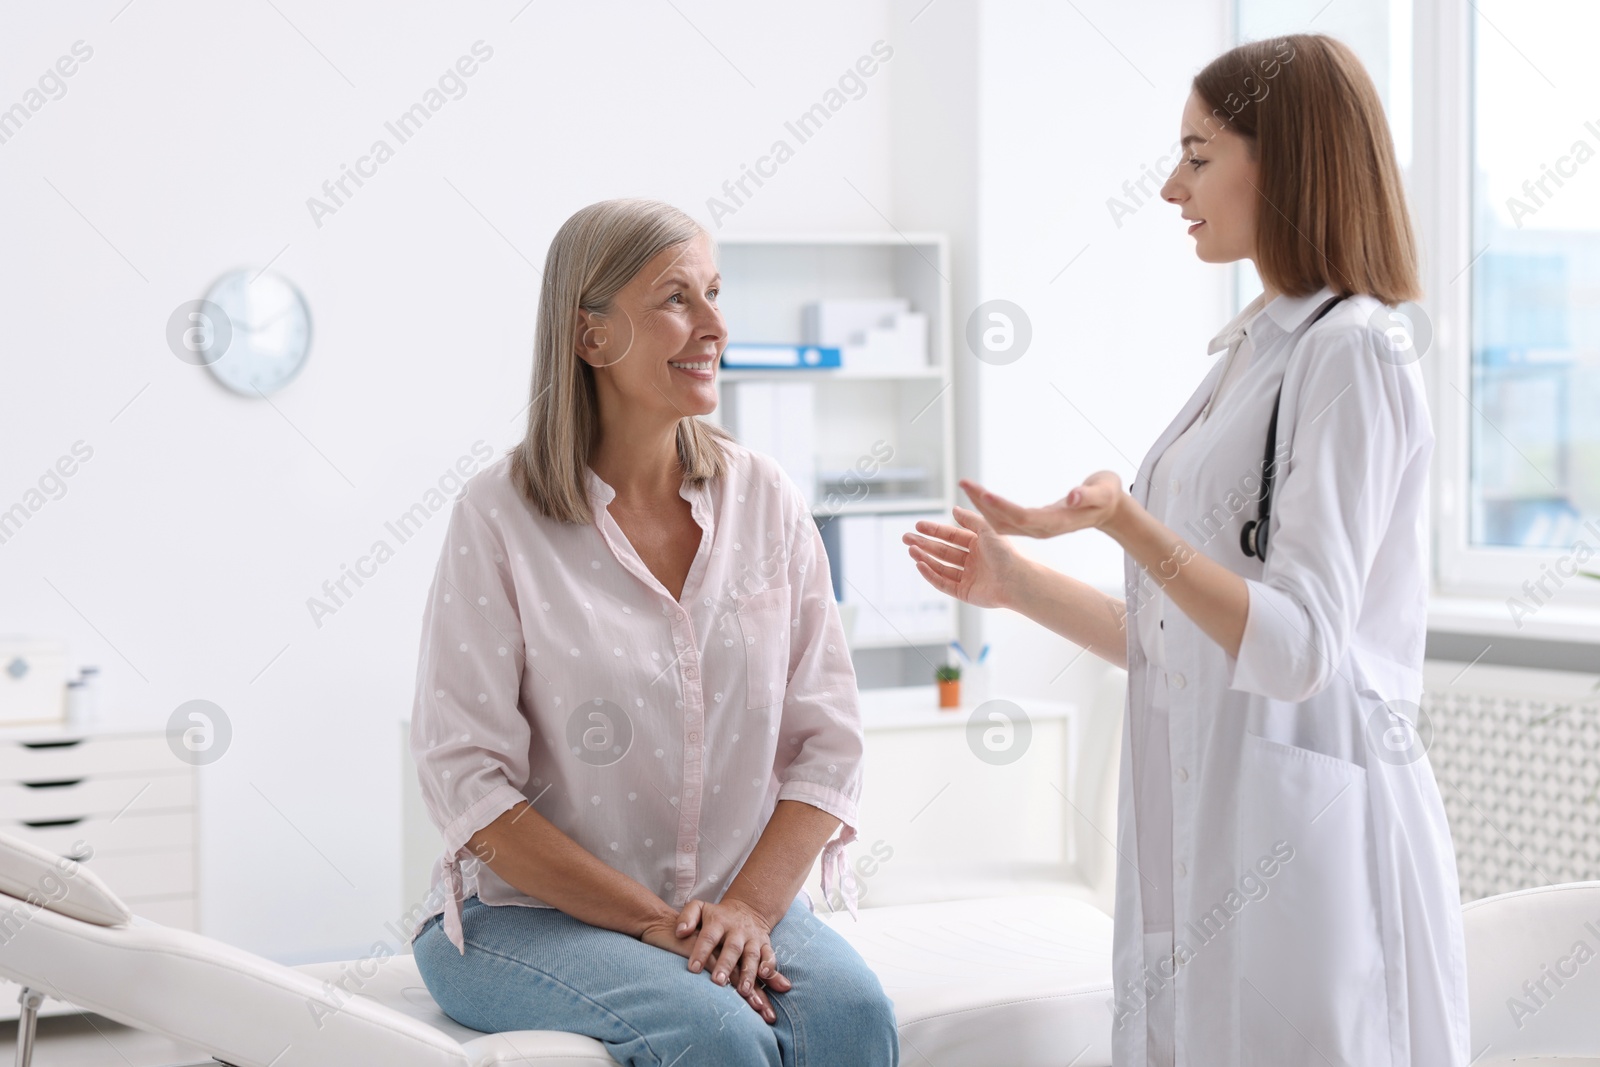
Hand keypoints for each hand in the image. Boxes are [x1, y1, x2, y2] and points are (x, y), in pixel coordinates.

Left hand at [675, 897, 790, 1023]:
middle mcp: (737, 931)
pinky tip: (765, 976)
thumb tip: (679, 932)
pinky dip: (769, 965)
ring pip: (752, 955)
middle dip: (726, 965)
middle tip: (718, 982)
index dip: (701, 952)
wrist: (747, 909)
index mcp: (718, 922)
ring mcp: (752, 938)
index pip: (708, 937)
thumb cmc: (716, 916)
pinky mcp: (765, 945)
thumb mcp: (699, 908)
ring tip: (743, 991)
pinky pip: (770, 955)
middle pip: (732, 948)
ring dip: (749, 973)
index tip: (692, 969)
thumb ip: (687, 917)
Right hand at [902, 504, 1026, 608]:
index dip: (934, 531)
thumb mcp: (987, 529)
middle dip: (924, 544)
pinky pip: (943, 583)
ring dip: (925, 558)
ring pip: (941, 567)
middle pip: (943, 551)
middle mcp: (972, 561)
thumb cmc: (1005, 553)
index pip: (951, 536)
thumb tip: (954, 509)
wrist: (1015, 580)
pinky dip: (931, 575)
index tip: (918, 526)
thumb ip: (970, 519)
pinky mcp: (964, 593)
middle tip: (906, 538)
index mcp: (978, 545)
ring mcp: (967, 577)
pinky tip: (920, 565)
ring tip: (911, 550)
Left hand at [958, 473, 1125, 538]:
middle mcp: (1042, 530)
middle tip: (964, 483)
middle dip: (983, 503)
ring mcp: (1036, 529)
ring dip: (981, 506)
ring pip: (1001, 523)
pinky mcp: (1032, 525)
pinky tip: (976, 497)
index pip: (1024, 517)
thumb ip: (1088, 495)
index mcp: (1057, 522)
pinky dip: (988, 510)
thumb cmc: (1106, 495)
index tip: (984, 494)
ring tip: (966, 485)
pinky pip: (1004, 522)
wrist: (1108, 509)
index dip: (1003, 507)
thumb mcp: (1103, 492)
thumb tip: (1073, 496)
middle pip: (1005, 521)